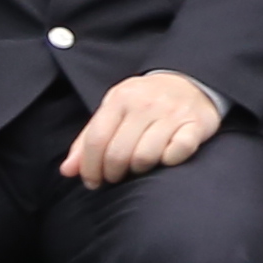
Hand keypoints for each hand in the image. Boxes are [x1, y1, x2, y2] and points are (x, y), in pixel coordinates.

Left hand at [62, 68, 222, 186]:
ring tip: (140, 166)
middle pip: (118, 153)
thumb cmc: (144, 102)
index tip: (92, 182)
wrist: (190, 81)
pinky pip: (178, 151)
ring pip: (145, 156)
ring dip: (139, 169)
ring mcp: (172, 114)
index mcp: (120, 98)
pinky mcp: (196, 124)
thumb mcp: (113, 110)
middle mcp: (145, 104)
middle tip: (116, 176)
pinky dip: (170, 160)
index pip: (96, 140)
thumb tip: (67, 171)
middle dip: (113, 173)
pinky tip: (166, 157)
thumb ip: (88, 139)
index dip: (90, 167)